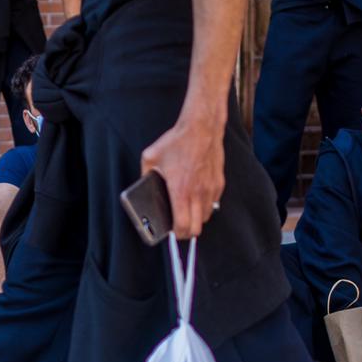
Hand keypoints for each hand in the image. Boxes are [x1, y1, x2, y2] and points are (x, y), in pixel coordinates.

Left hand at [140, 115, 225, 239]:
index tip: (171, 231)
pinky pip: (213, 203)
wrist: (201, 127)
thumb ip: (145, 174)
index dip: (176, 234)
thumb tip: (142, 185)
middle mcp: (198, 193)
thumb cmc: (176, 142)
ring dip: (197, 218)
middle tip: (179, 225)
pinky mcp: (219, 183)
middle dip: (186, 230)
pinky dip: (205, 204)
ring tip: (187, 211)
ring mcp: (210, 189)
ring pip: (206, 217)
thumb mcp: (151, 157)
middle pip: (197, 229)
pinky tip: (196, 196)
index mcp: (180, 191)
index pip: (183, 226)